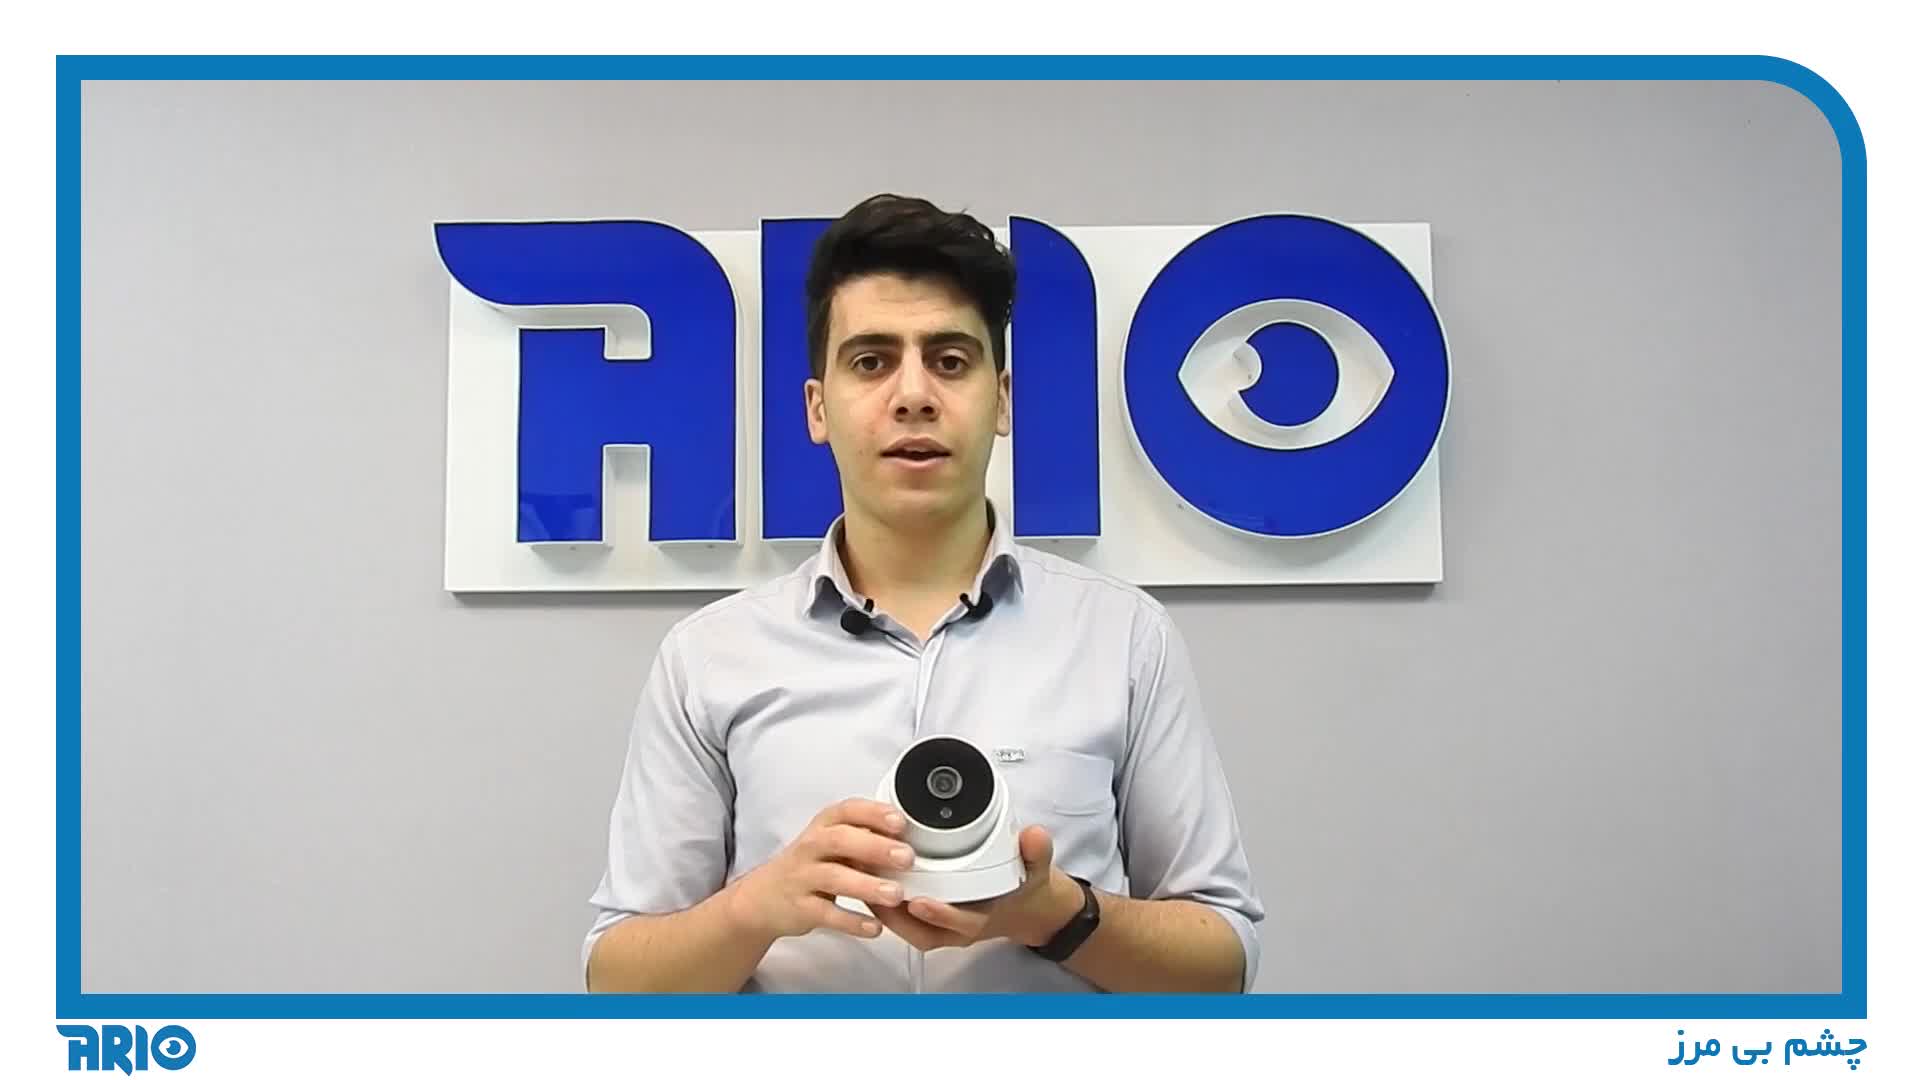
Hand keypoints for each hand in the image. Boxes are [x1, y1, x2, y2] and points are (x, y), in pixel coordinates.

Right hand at [724, 798, 916, 942]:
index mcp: (825, 825)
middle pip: (841, 840)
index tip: (900, 821)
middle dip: (875, 847)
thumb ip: (866, 836)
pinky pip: (828, 915)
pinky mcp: (801, 908)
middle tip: (907, 857)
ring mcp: (803, 878)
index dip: (873, 814)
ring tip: (895, 894)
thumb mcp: (833, 842)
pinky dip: (852, 922)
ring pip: (834, 878)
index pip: (848, 810)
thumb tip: (911, 837)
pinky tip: (875, 927)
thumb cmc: (811, 864)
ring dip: (866, 885)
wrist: (765, 896)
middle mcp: (812, 847)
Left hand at [871, 825, 1081, 951]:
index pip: (959, 924)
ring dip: (880, 905)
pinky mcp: (924, 920)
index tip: (921, 901)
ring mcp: (939, 927)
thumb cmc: (1021, 890)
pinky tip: (866, 878)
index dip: (939, 915)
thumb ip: (1036, 852)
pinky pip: (899, 918)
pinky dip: (881, 901)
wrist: (1021, 907)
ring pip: (903, 926)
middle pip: (920, 929)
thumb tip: (1034, 836)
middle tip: (874, 885)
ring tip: (861, 878)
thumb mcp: (1036, 869)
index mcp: (982, 918)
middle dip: (895, 910)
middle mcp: (956, 928)